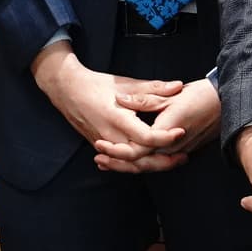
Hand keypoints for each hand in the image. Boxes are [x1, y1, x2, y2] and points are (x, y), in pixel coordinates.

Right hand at [36, 45, 196, 171]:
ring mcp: (104, 144)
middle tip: (184, 156)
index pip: (145, 137)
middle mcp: (109, 136)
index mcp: (116, 118)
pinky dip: (137, 165)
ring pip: (131, 164)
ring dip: (153, 166)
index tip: (181, 131)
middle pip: (140, 158)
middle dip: (163, 161)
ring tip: (173, 162)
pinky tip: (152, 165)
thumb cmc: (96, 85)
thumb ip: (153, 88)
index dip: (165, 137)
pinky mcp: (101, 147)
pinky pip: (121, 162)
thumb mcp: (125, 84)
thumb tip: (178, 86)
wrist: (67, 90)